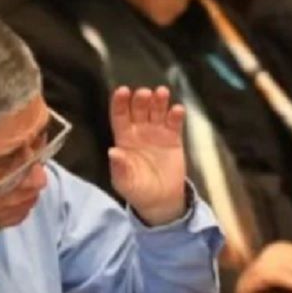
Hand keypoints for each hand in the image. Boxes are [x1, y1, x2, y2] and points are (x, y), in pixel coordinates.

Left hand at [107, 86, 187, 225]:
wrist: (161, 201)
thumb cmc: (138, 191)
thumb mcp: (125, 183)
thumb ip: (119, 168)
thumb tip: (113, 151)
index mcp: (124, 139)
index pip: (119, 116)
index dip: (120, 103)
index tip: (122, 91)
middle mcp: (139, 132)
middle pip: (139, 109)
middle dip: (141, 99)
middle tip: (145, 93)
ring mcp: (157, 133)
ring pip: (157, 111)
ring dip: (159, 101)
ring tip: (162, 92)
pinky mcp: (174, 139)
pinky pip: (174, 123)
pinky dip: (176, 115)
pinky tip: (177, 109)